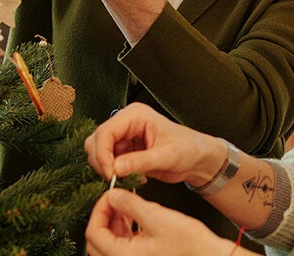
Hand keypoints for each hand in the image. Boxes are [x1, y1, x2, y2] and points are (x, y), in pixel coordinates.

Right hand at [84, 103, 227, 187]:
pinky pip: (108, 163)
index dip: (102, 153)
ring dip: (108, 169)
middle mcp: (126, 124)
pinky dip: (115, 174)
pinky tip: (134, 177)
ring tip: (129, 177)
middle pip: (96, 141)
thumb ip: (140, 161)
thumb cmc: (189, 149)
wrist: (197, 159)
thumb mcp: (167, 156)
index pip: (105, 131)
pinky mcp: (125, 151)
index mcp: (135, 115)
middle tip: (115, 178)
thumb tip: (115, 168)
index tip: (109, 172)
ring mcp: (124, 137)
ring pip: (98, 153)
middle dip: (102, 161)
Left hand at [86, 189, 238, 255]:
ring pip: (108, 245)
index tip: (111, 195)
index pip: (94, 232)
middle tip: (116, 200)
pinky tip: (136, 218)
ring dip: (113, 224)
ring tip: (127, 206)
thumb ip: (130, 204)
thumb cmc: (189, 244)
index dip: (99, 209)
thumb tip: (112, 195)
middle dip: (103, 217)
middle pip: (96, 241)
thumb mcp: (157, 217)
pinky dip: (124, 232)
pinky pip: (122, 248)